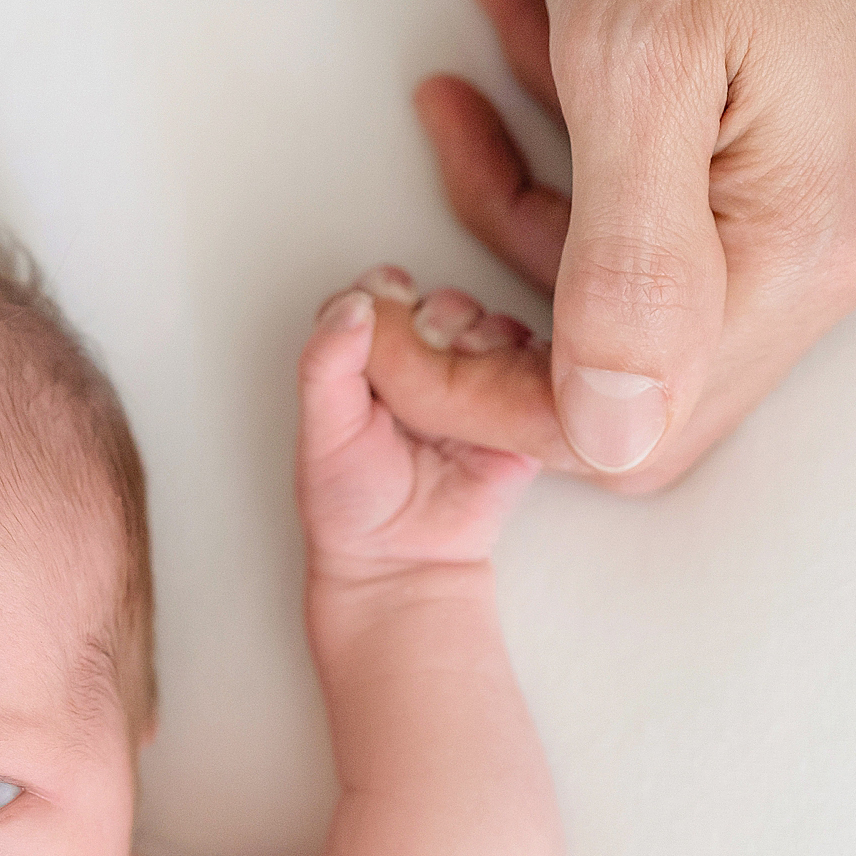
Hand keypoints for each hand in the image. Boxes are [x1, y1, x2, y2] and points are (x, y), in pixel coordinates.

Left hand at [299, 284, 537, 585]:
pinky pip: (534, 369)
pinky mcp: (515, 412)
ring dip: (483, 338)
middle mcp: (424, 364)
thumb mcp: (321, 430)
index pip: (381, 295)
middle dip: (441, 317)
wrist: (400, 562)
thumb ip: (327, 364)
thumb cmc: (350, 503)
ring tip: (462, 383)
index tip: (391, 304)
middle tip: (429, 355)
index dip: (388, 292)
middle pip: (444, 302)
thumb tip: (356, 303)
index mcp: (370, 359)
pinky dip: (524, 366)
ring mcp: (473, 385)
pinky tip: (501, 387)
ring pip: (493, 326)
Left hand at [388, 0, 855, 492]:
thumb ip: (628, 270)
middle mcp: (826, 238)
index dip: (489, 402)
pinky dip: (567, 139)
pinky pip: (658, 193)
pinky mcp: (785, 129)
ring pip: (623, 272)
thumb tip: (617, 434)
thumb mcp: (640, 68)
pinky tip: (508, 53)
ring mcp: (813, 185)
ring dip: (517, 196)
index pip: (628, 429)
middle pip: (622, 366)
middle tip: (406, 241)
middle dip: (494, 311)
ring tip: (451, 96)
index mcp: (798, 246)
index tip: (395, 336)